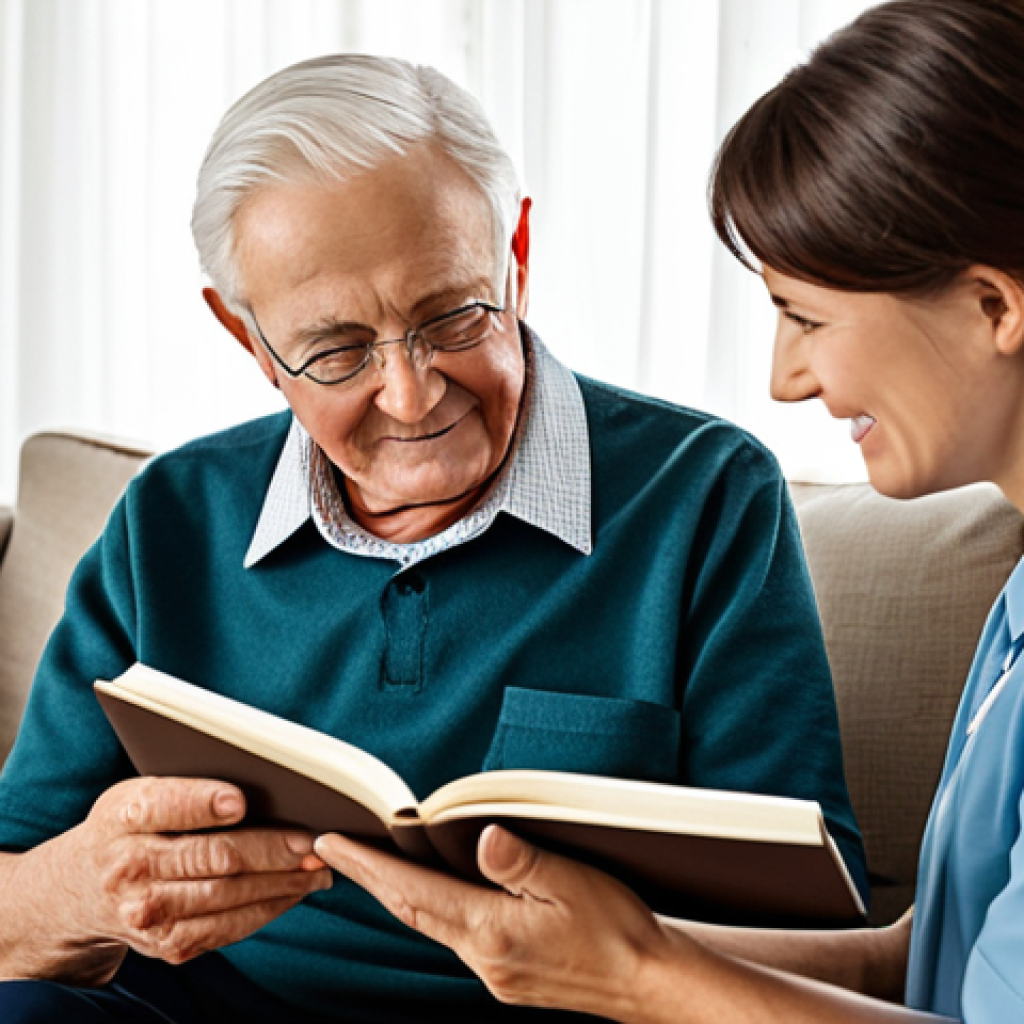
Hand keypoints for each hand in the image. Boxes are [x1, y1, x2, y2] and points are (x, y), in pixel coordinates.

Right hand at [28, 777, 331, 983]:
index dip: (204, 802)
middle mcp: (131, 869)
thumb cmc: (131, 825)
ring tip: (318, 867)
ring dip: (282, 883)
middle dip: (271, 849)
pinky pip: (229, 928)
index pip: (167, 806)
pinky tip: (295, 891)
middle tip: (313, 840)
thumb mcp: (140, 792)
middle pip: (213, 857)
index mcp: (126, 817)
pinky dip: (269, 908)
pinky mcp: (167, 945)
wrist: (82, 889)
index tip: (240, 800)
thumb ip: (189, 785)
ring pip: (229, 897)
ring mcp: (147, 915)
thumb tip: (261, 786)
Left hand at [315, 825, 670, 1020]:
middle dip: (369, 878)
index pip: (415, 892)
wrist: (645, 982)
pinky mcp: (505, 978)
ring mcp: (492, 973)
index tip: (335, 843)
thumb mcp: (572, 880)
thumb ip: (520, 860)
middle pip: (410, 912)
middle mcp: (483, 958)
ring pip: (430, 926)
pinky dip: (430, 911)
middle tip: (334, 849)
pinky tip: (432, 896)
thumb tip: (482, 838)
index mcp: (493, 932)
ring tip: (372, 866)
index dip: (370, 866)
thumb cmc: (616, 927)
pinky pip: (454, 938)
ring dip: (397, 895)